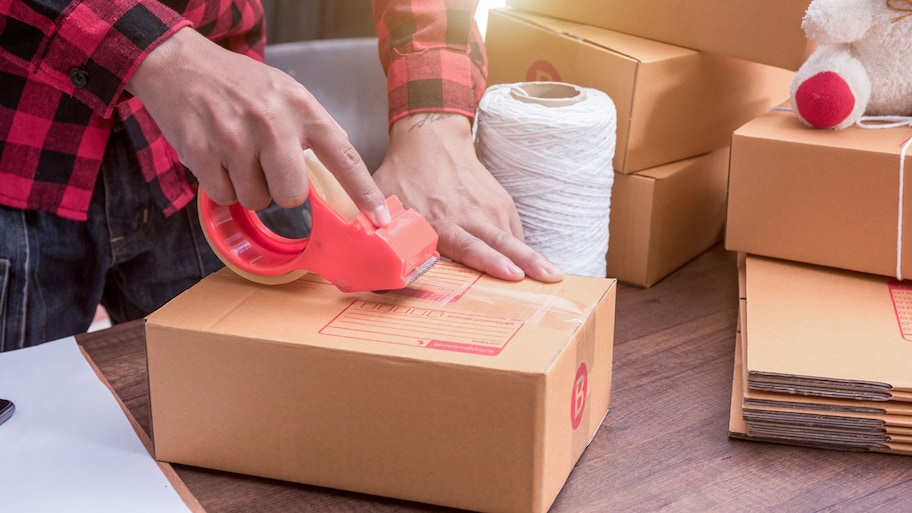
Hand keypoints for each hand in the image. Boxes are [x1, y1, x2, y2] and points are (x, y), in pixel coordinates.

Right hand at [126, 27, 390, 225]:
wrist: (180, 64)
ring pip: (256, 200)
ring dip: (248, 187)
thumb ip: (312, 130)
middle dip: (281, 191)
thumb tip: (339, 171)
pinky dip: (221, 185)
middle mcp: (272, 122)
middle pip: (292, 196)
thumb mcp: (286, 93)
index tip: (380, 216)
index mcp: (301, 107)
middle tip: (266, 166)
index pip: (342, 156)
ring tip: (237, 154)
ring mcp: (235, 138)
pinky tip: (217, 157)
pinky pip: (224, 197)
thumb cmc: (239, 84)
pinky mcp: (202, 152)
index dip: (363, 191)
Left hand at [373, 113, 562, 281]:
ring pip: (514, 237)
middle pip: (503, 243)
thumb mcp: (385, 199)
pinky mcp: (499, 200)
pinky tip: (534, 263)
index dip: (491, 261)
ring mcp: (489, 206)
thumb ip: (377, 231)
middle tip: (551, 278)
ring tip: (553, 275)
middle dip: (527, 262)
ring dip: (534, 257)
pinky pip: (514, 228)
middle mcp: (470, 214)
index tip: (512, 273)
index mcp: (442, 218)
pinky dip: (523, 246)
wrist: (432, 137)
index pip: (470, 245)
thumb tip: (364, 263)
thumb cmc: (406, 174)